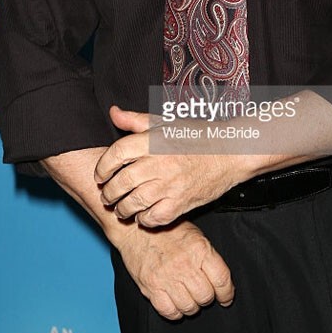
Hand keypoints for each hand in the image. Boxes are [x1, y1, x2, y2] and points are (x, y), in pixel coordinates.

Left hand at [95, 106, 239, 226]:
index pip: (116, 154)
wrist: (230, 152)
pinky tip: (143, 215)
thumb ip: (136, 120)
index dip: (102, 167)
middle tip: (108, 195)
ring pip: (133, 203)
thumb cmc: (197, 136)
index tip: (101, 175)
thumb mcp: (165, 123)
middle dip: (109, 193)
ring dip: (122, 209)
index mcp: (152, 141)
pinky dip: (143, 219)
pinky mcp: (179, 204)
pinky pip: (152, 218)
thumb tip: (113, 112)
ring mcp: (169, 185)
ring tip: (122, 208)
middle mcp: (158, 163)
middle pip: (120, 182)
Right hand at [118, 219, 234, 319]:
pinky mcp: (151, 287)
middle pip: (206, 296)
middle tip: (203, 293)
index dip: (227, 293)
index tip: (226, 298)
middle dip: (207, 298)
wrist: (136, 230)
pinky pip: (169, 311)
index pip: (221, 279)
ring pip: (189, 307)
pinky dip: (175, 312)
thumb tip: (221, 280)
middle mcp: (184, 265)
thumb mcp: (195, 235)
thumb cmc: (167, 231)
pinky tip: (176, 304)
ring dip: (192, 306)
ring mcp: (167, 277)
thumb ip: (208, 256)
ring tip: (189, 298)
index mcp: (199, 249)